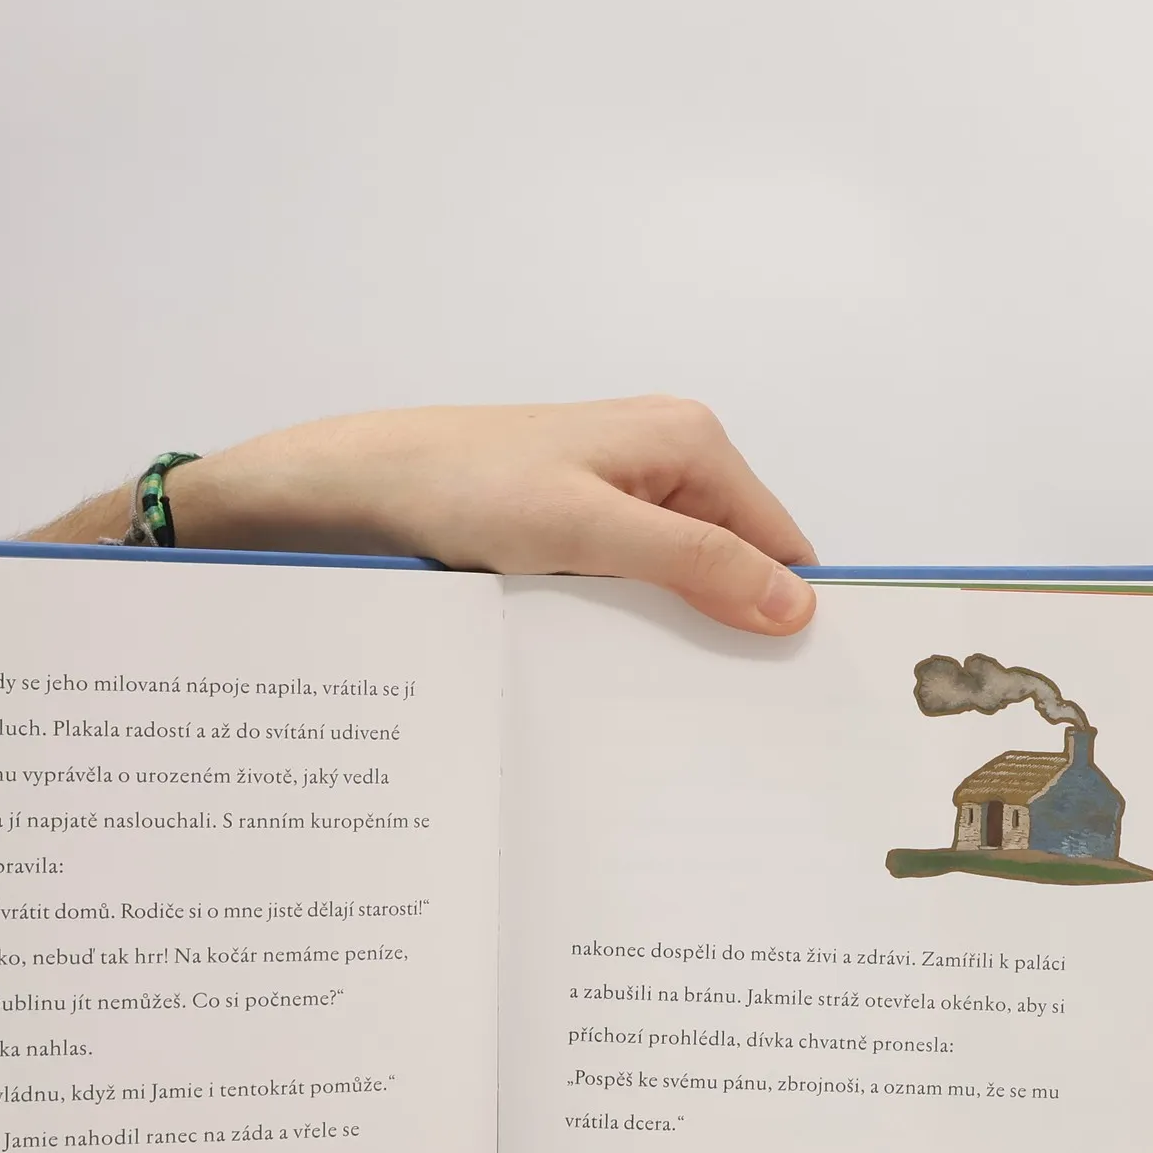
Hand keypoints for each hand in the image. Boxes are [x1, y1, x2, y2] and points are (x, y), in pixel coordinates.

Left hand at [32, 398, 818, 635]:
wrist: (361, 486)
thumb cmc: (462, 486)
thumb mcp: (591, 530)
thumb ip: (697, 564)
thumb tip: (792, 603)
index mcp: (689, 442)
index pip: (780, 541)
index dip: (786, 612)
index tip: (784, 686)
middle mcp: (664, 460)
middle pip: (734, 564)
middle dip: (728, 629)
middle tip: (718, 709)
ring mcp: (618, 494)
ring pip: (678, 582)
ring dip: (671, 631)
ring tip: (655, 691)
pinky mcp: (577, 525)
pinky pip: (628, 585)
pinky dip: (625, 622)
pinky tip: (605, 661)